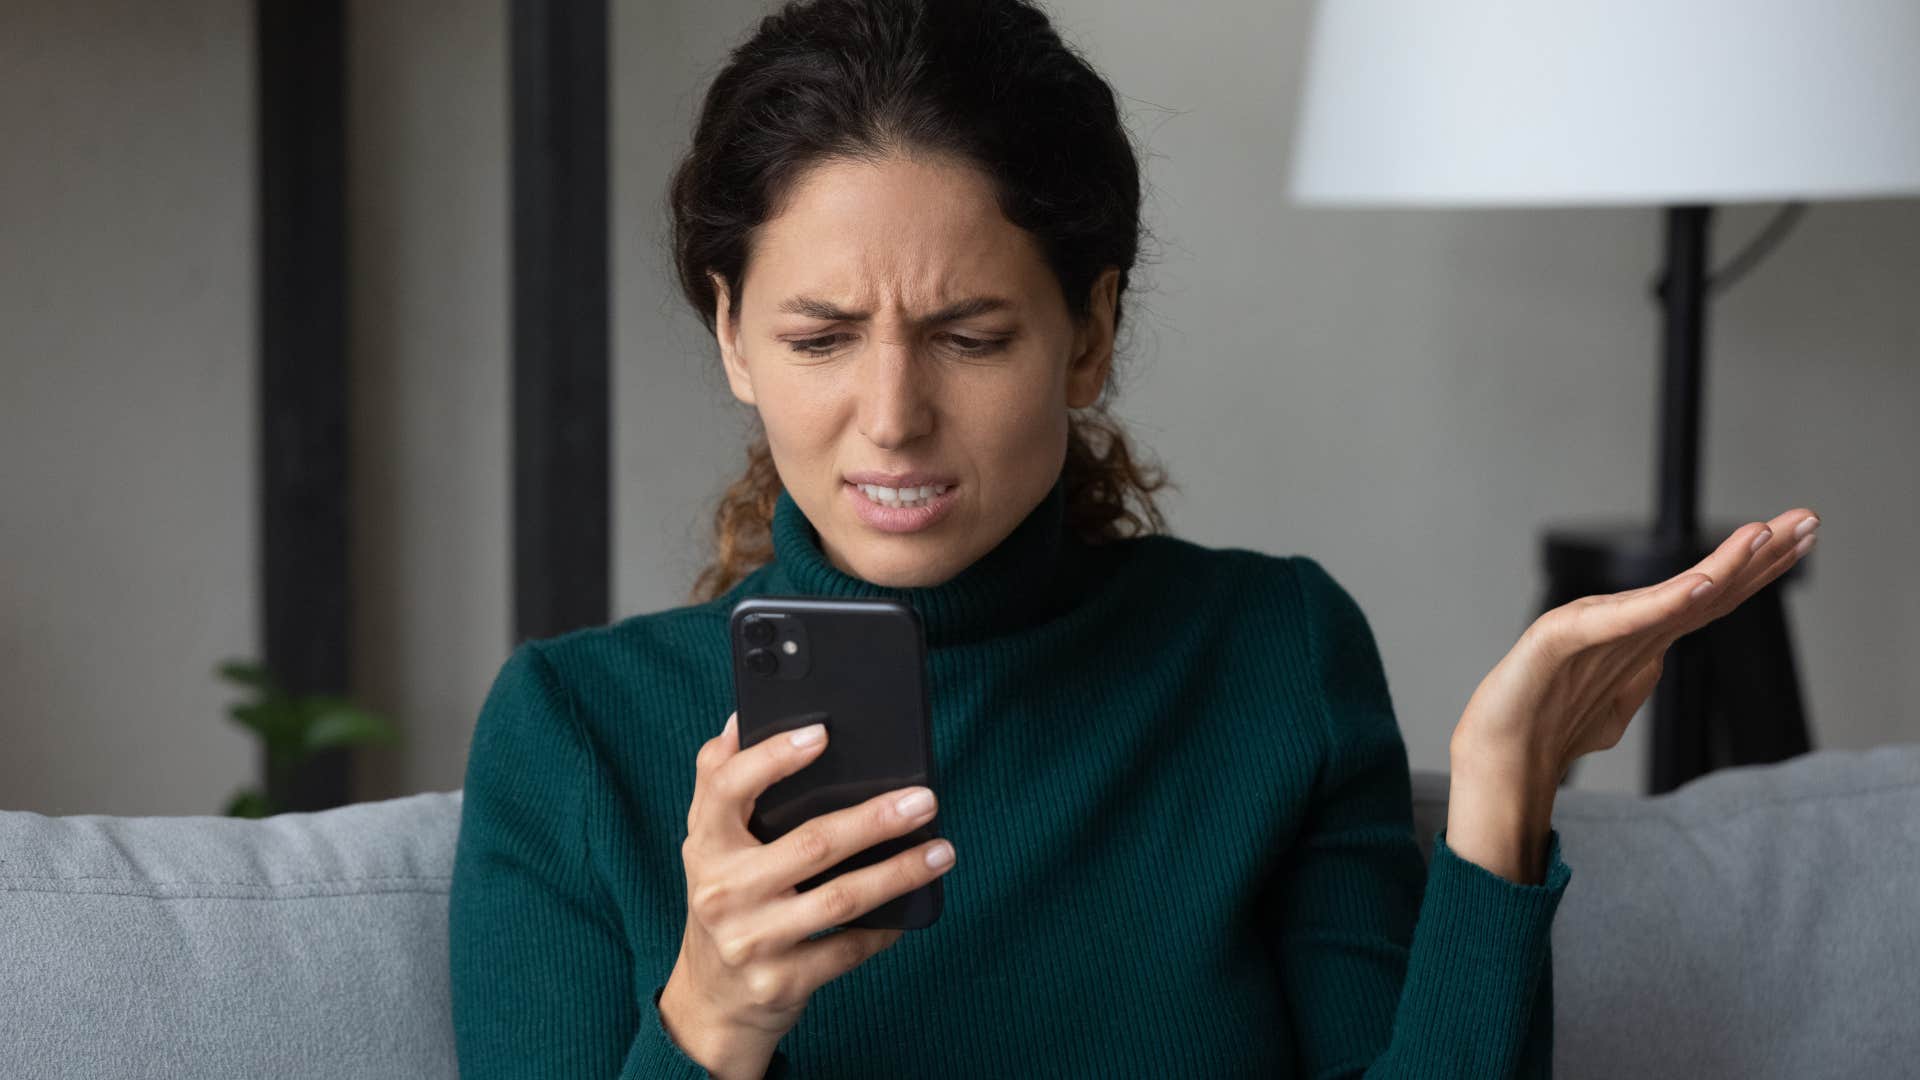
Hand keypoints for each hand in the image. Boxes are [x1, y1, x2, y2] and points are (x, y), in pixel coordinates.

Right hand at [659, 712, 956, 1078]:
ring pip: (840, 899)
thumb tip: (743, 715)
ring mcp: (752, 940)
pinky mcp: (782, 982)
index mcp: (706, 844)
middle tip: (924, 799)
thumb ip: (720, 779)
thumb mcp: (709, 842)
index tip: (822, 733)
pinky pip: (848, 950)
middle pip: (810, 845)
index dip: (773, 757)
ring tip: (942, 851)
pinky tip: (915, 904)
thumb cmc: (723, 899)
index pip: (727, 787)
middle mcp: (723, 891)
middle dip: (875, 820)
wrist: (711, 1000)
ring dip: (899, 873)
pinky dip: (886, 927)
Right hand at [1446, 507, 1820, 880]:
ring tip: (1765, 533)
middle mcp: (1625, 629)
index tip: (1801, 540)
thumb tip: (1656, 670)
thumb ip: (1633, 686)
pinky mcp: (1560, 638)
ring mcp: (1593, 629)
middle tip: (1807, 518)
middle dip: (1760, 552)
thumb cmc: (1538, 729)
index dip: (1758, 571)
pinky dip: (1661, 603)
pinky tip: (1697, 586)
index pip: (1711, 601)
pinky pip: (1621, 621)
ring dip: (1724, 564)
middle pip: (1705, 587)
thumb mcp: (1608, 711)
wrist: (1495, 758)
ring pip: (1670, 595)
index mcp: (1639, 644)